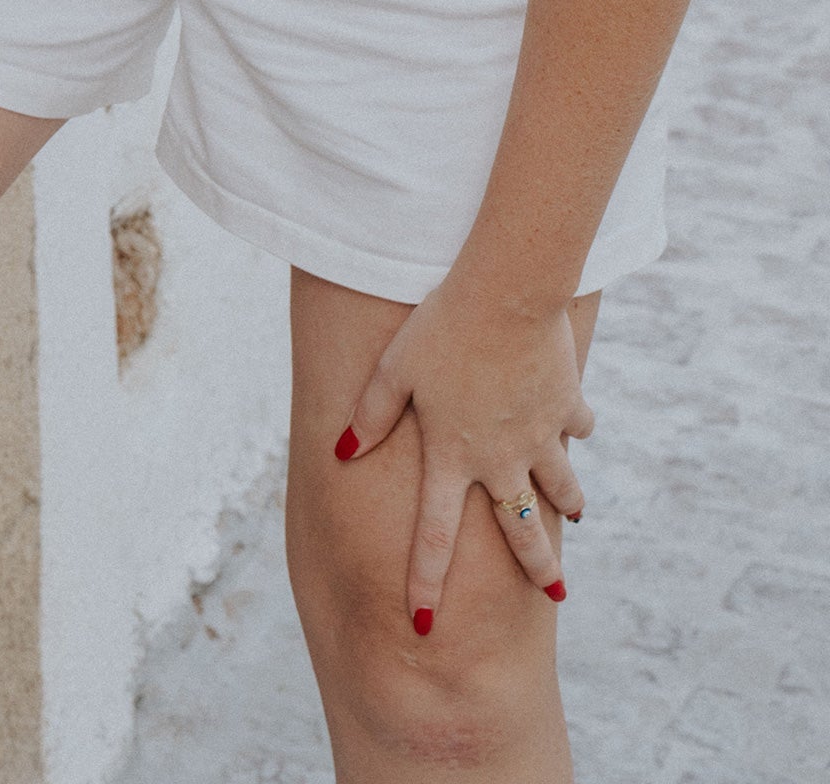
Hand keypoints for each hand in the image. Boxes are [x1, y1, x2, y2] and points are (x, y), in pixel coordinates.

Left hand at [338, 280, 591, 628]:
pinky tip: (577, 426)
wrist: (508, 292)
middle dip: (539, 569)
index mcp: (452, 456)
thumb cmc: (440, 326)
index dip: (425, 583)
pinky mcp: (567, 405)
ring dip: (570, 505)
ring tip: (577, 517)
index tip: (421, 626)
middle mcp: (500, 458)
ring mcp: (539, 436)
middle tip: (556, 595)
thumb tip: (341, 452)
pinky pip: (577, 427)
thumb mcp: (394, 368)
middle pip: (522, 532)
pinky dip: (577, 430)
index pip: (434, 536)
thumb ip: (370, 414)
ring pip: (562, 488)